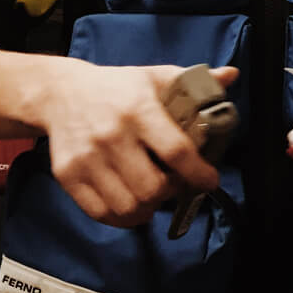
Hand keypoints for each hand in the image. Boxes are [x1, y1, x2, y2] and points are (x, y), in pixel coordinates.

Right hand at [38, 59, 237, 226]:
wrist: (60, 93)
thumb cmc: (119, 87)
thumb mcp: (156, 76)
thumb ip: (196, 81)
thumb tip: (232, 76)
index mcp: (139, 109)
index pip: (175, 151)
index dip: (198, 172)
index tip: (210, 180)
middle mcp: (111, 135)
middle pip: (152, 187)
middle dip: (173, 192)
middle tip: (178, 185)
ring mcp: (87, 158)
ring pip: (128, 206)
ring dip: (149, 208)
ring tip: (155, 195)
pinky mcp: (67, 176)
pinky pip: (101, 213)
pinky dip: (123, 217)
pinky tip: (133, 204)